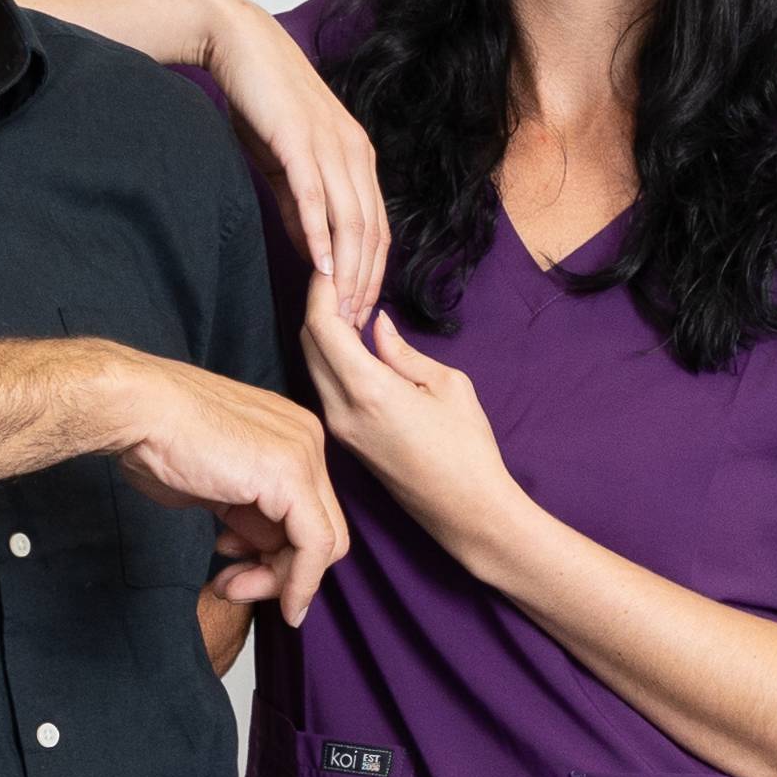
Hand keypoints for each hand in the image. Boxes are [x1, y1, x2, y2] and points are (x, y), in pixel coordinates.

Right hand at [101, 351, 348, 624]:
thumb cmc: (156, 439)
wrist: (137, 410)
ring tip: (229, 588)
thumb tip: (256, 546)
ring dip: (279, 582)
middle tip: (232, 588)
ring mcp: (304, 455)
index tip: (234, 570)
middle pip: (320, 529)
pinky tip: (281, 605)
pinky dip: (301, 583)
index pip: (306, 511)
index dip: (276, 554)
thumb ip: (244, 511)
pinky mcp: (293, 476)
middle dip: (279, 572)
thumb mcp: (214, 486)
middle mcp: (306, 441)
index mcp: (289, 437)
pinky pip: (315, 546)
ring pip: (323, 543)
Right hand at [193, 0, 387, 325]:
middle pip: (371, 231)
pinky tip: (319, 267)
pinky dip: (320, 234)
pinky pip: (316, 196)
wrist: (238, 44)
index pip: (376, 227)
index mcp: (357, 156)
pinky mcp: (299, 140)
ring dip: (348, 270)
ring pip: (350, 220)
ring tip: (339, 309)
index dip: (372, 273)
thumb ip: (303, 205)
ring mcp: (330, 145)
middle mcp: (354, 151)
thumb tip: (314, 250)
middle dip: (364, 283)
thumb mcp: (287, 162)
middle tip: (353, 325)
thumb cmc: (261, 101)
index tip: (359, 312)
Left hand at [300, 282, 527, 570]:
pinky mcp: (345, 440)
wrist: (465, 512)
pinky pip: (325, 387)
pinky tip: (352, 344)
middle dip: (318, 306)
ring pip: (313, 366)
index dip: (321, 291)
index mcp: (367, 390)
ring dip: (323, 333)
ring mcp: (339, 428)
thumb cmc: (468, 448)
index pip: (322, 327)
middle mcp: (341, 410)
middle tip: (341, 279)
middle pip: (309, 344)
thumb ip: (402, 353)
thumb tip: (376, 325)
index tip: (330, 264)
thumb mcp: (447, 386)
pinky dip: (331, 358)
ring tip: (350, 306)